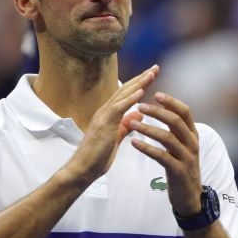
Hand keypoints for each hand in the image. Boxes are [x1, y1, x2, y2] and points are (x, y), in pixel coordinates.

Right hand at [66, 65, 158, 187]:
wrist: (81, 169)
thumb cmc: (97, 157)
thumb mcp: (116, 137)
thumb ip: (126, 124)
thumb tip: (139, 113)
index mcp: (108, 114)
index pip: (126, 94)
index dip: (140, 83)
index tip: (152, 74)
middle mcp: (105, 111)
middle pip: (126, 89)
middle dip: (142, 77)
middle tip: (156, 67)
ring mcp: (103, 116)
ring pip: (123, 95)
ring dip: (139, 83)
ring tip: (152, 73)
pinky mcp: (104, 124)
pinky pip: (118, 108)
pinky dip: (130, 98)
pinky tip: (141, 91)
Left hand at [129, 92, 202, 216]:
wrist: (190, 198)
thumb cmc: (182, 169)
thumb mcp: (182, 147)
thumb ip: (175, 131)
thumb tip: (163, 111)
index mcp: (193, 135)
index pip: (185, 112)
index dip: (171, 102)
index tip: (156, 93)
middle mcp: (192, 144)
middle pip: (176, 121)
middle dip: (157, 112)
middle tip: (139, 106)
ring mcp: (187, 158)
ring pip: (168, 138)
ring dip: (148, 129)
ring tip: (132, 124)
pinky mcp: (179, 171)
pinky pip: (161, 156)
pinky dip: (147, 148)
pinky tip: (134, 143)